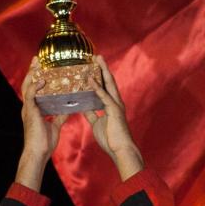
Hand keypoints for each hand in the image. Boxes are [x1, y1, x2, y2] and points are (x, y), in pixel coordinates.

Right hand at [16, 57, 67, 190]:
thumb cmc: (45, 142)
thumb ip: (59, 116)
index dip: (37, 78)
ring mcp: (28, 109)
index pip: (34, 89)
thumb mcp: (55, 126)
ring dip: (32, 74)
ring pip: (27, 87)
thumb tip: (68, 110)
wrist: (39, 153)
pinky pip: (31, 96)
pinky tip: (41, 80)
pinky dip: (35, 87)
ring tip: (37, 64)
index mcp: (34, 109)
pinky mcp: (30, 112)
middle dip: (33, 71)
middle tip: (38, 59)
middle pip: (29, 84)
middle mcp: (29, 107)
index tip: (42, 67)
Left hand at [83, 55, 143, 179]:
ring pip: (109, 84)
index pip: (105, 87)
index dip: (100, 76)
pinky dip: (97, 87)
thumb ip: (92, 114)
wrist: (120, 149)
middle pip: (109, 81)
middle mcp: (115, 102)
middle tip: (97, 56)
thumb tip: (84, 108)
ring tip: (97, 59)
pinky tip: (90, 79)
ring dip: (102, 71)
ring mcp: (116, 105)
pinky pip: (104, 96)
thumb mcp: (97, 124)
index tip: (94, 66)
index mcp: (112, 105)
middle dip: (103, 68)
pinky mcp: (114, 110)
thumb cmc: (111, 139)